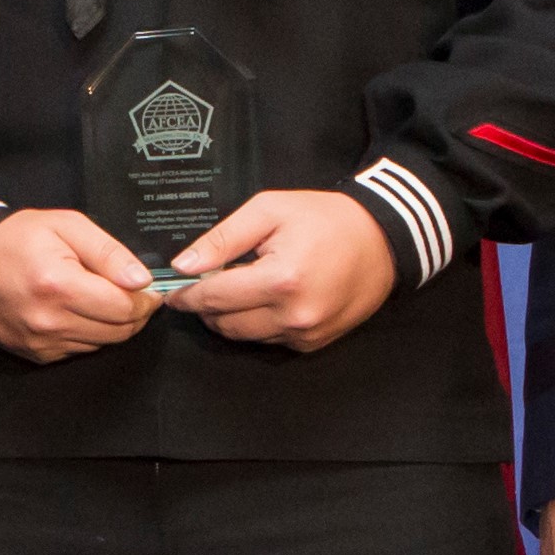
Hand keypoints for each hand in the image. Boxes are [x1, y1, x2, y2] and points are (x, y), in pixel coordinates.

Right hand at [0, 210, 159, 361]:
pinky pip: (80, 350)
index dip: (145, 299)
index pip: (123, 308)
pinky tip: (80, 311)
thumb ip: (108, 252)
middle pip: (118, 331)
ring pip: (102, 343)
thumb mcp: (66, 226)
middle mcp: (49, 321)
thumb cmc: (18, 239)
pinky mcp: (36, 354)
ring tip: (104, 298)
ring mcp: (41, 342)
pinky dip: (89, 333)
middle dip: (135, 313)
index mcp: (59, 285)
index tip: (151, 288)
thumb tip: (141, 280)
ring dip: (113, 325)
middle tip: (135, 293)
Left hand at [166, 190, 395, 352]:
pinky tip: (263, 300)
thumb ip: (223, 238)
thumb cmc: (325, 218)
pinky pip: (268, 341)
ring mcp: (305, 334)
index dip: (187, 295)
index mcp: (280, 280)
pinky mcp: (313, 344)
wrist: (382, 240)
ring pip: (244, 336)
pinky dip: (257, 324)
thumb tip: (184, 265)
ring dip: (229, 317)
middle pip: (224, 324)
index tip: (172, 291)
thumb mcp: (270, 211)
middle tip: (203, 285)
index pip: (214, 298)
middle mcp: (293, 315)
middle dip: (206, 306)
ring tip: (233, 289)